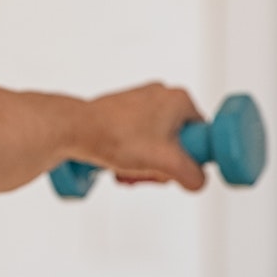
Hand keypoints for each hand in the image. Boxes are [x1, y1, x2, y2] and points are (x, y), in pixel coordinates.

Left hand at [80, 83, 206, 190]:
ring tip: (129, 169)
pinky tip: (119, 164)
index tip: (171, 166)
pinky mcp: (123, 112)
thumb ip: (193, 175)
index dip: (189, 158)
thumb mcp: (167, 163)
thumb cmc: (117, 137)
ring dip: (146, 164)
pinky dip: (132, 155)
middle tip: (147, 171)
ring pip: (156, 144)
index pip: (201, 136)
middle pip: (178, 143)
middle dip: (163, 165)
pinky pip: (139, 139)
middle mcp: (162, 95)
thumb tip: (196, 181)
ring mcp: (141, 102)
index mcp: (179, 99)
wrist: (75, 129)